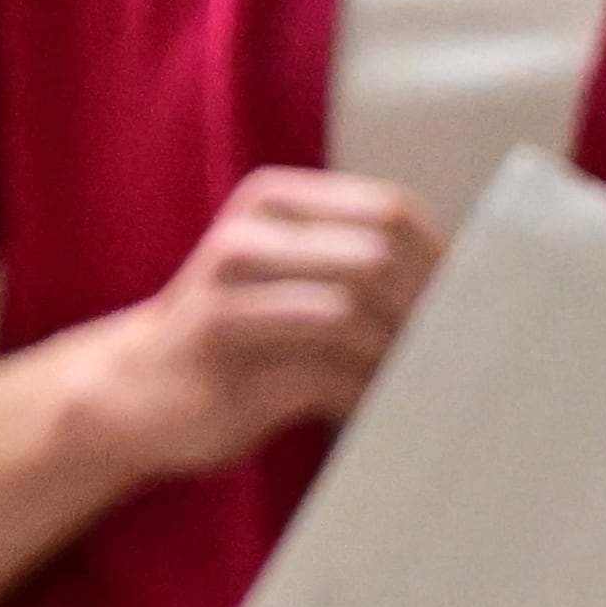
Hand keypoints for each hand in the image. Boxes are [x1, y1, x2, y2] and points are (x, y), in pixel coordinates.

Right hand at [68, 169, 448, 484]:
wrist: (134, 390)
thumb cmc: (236, 332)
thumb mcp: (290, 270)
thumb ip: (357, 259)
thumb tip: (471, 285)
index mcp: (271, 199)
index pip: (390, 211)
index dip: (439, 259)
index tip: (463, 306)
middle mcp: (244, 238)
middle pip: (376, 258)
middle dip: (420, 311)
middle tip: (444, 351)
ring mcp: (224, 298)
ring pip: (350, 314)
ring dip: (391, 356)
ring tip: (405, 380)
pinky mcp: (223, 363)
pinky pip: (323, 375)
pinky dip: (360, 394)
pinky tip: (363, 406)